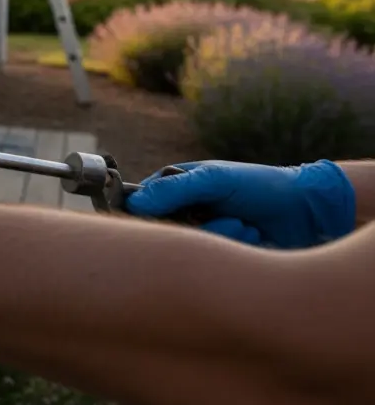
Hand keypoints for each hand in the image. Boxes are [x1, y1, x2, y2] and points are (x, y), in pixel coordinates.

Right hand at [125, 159, 355, 248]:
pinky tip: (251, 234)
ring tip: (244, 224)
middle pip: (163, 232)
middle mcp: (183, 211)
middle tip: (219, 218)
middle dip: (195, 228)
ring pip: (188, 248)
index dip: (148, 215)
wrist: (307, 209)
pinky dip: (232, 246)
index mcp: (174, 186)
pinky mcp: (219, 254)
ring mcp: (201, 233)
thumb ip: (174, 189)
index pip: (140, 205)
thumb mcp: (214, 179)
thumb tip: (135, 206)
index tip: (171, 218)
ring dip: (220, 235)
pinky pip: (210, 261)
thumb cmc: (260, 185)